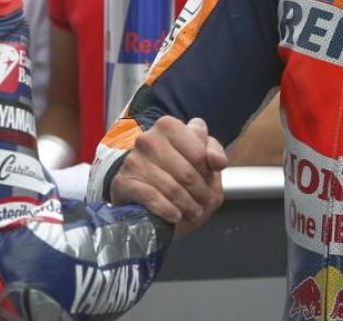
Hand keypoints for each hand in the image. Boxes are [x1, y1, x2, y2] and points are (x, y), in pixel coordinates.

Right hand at [109, 116, 227, 230]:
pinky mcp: (123, 182)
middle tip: (203, 204)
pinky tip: (174, 215)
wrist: (142, 192)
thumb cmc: (174, 171)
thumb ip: (213, 153)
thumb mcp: (200, 157)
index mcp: (168, 126)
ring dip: (187, 206)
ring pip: (171, 187)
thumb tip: (219, 162)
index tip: (208, 183)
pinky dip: (167, 210)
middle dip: (200, 194)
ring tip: (193, 213)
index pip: (199, 154)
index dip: (208, 174)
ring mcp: (134, 160)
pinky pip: (152, 197)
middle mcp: (148, 138)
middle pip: (187, 173)